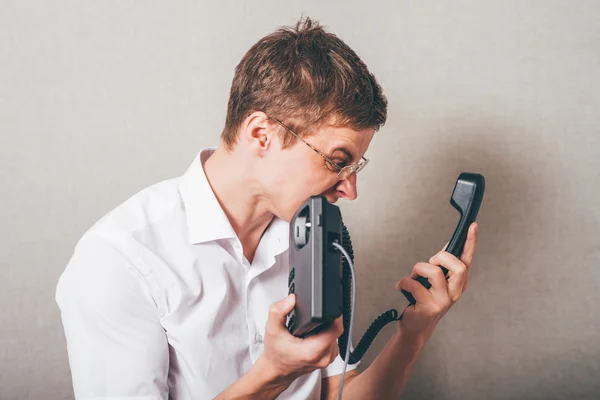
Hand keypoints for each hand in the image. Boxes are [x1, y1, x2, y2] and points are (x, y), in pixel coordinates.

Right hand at [258, 294, 343, 383]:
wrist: (275, 370)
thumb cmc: (275, 354)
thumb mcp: (272, 329)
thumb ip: (279, 311)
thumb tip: (291, 299)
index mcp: (313, 351)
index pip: (336, 328)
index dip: (333, 314)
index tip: (325, 308)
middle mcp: (324, 357)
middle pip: (336, 330)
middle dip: (326, 320)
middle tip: (311, 320)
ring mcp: (327, 359)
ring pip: (336, 335)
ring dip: (326, 328)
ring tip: (310, 328)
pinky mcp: (328, 359)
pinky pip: (333, 342)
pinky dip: (325, 335)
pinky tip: (313, 335)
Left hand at [395, 222, 478, 343]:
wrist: (417, 326)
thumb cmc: (426, 300)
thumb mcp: (437, 281)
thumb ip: (443, 265)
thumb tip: (448, 245)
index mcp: (459, 282)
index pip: (468, 259)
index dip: (471, 242)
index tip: (473, 225)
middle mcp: (455, 292)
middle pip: (459, 266)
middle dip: (441, 258)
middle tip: (429, 263)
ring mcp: (444, 301)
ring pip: (435, 272)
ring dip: (418, 269)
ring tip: (413, 277)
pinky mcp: (429, 307)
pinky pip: (414, 285)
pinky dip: (404, 282)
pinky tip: (401, 287)